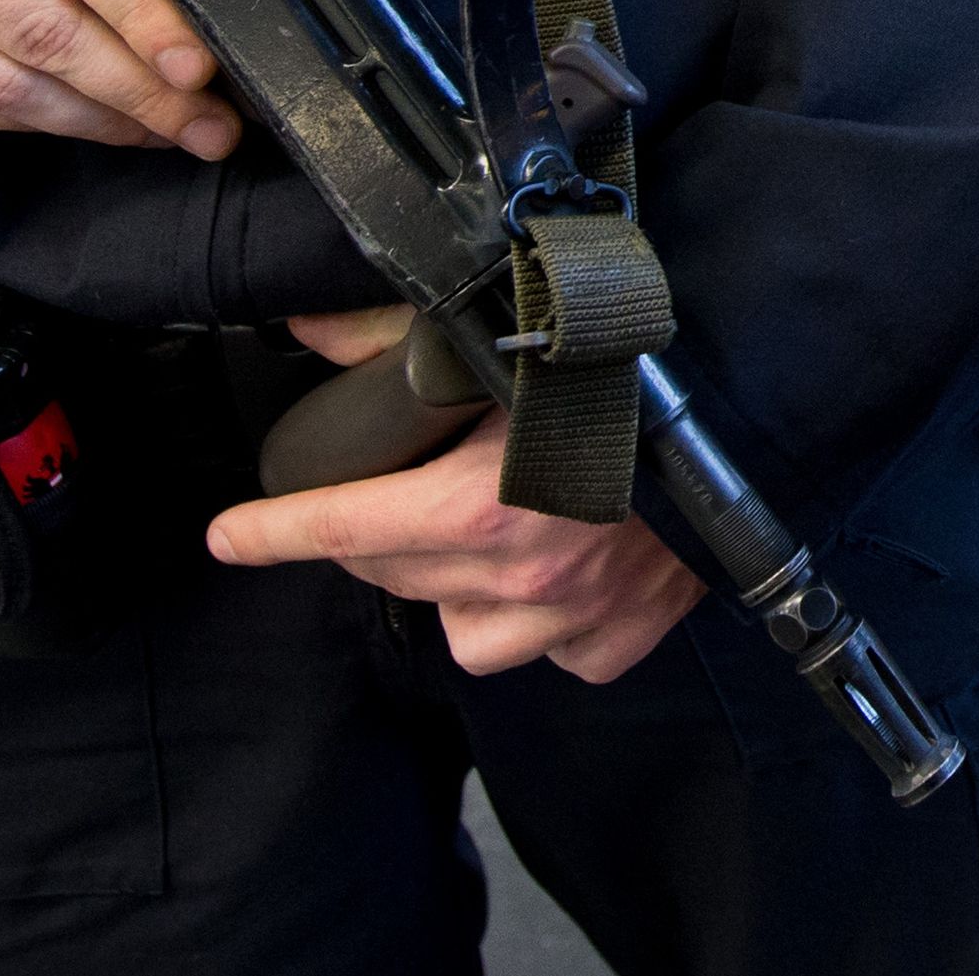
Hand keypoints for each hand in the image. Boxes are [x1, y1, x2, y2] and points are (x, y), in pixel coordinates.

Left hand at [208, 309, 701, 681]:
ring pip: (462, 634)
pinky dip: (536, 620)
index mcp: (481, 509)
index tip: (226, 536)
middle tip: (395, 489)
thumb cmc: (632, 367)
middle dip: (374, 534)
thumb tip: (306, 325)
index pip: (340, 529)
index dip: (270, 532)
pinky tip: (555, 568)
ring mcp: (572, 620)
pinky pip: (545, 653)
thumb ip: (393, 341)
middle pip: (393, 575)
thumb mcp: (503, 344)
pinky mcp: (617, 642)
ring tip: (484, 533)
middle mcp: (521, 577)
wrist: (752, 404)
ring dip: (454, 589)